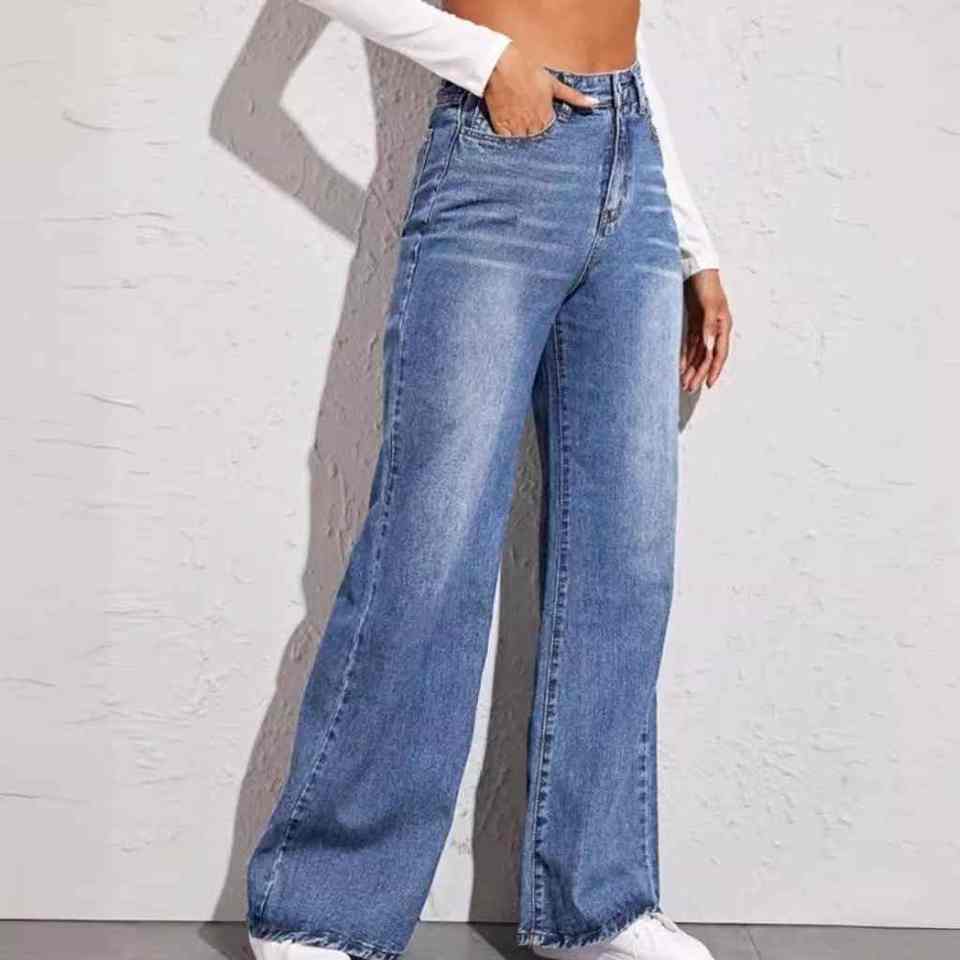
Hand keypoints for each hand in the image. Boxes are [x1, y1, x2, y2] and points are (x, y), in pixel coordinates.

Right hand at [483, 42, 598, 136]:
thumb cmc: (528, 71)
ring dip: (524, 144)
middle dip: (537, 138)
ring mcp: (517, 129)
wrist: (501, 66)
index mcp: (547, 117)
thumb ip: (574, 97)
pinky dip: (510, 143)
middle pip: (538, 142)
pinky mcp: (502, 129)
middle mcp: (533, 126)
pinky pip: (508, 144)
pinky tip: (510, 138)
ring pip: (524, 145)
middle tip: (532, 131)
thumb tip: (595, 103)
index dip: (548, 132)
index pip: (552, 135)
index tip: (544, 126)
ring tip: (522, 133)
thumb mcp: (554, 84)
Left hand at [680, 269, 732, 391]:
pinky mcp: (694, 323)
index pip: (719, 354)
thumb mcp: (709, 306)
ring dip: (692, 368)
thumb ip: (709, 327)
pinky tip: (680, 367)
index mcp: (723, 326)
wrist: (696, 269)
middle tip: (689, 389)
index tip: (708, 384)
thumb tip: (709, 349)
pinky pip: (690, 344)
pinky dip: (685, 356)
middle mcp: (714, 329)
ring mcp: (704, 327)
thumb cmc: (706, 285)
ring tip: (684, 383)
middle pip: (707, 357)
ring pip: (698, 353)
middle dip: (699, 373)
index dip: (714, 370)